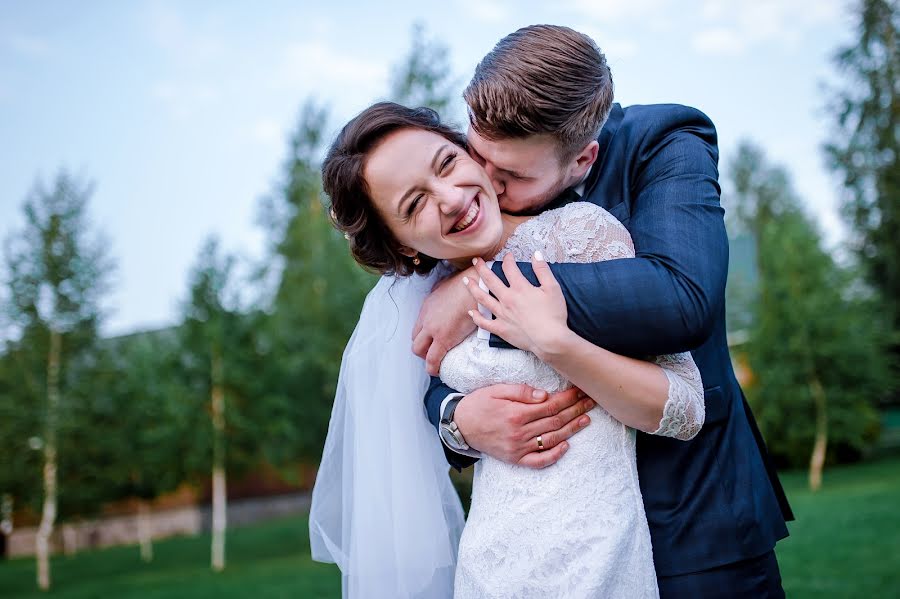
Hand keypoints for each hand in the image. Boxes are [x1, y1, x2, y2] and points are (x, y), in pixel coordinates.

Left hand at [412, 267, 477, 375]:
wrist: (476, 288)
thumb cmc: (467, 285)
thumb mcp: (446, 286)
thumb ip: (441, 294)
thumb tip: (444, 296)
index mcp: (427, 307)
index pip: (418, 328)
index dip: (423, 338)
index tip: (431, 343)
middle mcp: (426, 319)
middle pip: (415, 340)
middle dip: (422, 350)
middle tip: (434, 354)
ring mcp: (433, 329)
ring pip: (419, 350)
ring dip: (426, 358)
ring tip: (437, 364)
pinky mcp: (444, 339)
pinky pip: (433, 359)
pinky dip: (433, 368)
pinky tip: (438, 371)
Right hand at [454, 384, 594, 468]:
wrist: (460, 425)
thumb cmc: (479, 404)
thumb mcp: (496, 390)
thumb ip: (521, 391)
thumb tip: (544, 395)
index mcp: (516, 413)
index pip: (550, 405)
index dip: (568, 398)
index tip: (580, 390)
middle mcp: (520, 432)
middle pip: (555, 421)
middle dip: (575, 410)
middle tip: (590, 402)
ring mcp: (518, 448)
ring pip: (551, 439)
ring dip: (571, 430)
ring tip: (586, 420)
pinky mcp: (515, 458)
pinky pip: (538, 461)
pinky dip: (554, 456)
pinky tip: (566, 446)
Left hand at [464, 253, 569, 358]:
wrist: (549, 339)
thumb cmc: (554, 314)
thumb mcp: (553, 288)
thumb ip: (543, 270)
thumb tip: (536, 255)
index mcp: (520, 288)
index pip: (509, 268)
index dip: (508, 260)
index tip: (508, 256)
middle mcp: (507, 299)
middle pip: (490, 280)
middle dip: (482, 268)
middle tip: (475, 261)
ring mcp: (502, 314)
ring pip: (482, 298)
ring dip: (473, 288)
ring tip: (466, 280)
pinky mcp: (501, 329)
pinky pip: (484, 322)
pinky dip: (476, 317)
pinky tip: (471, 312)